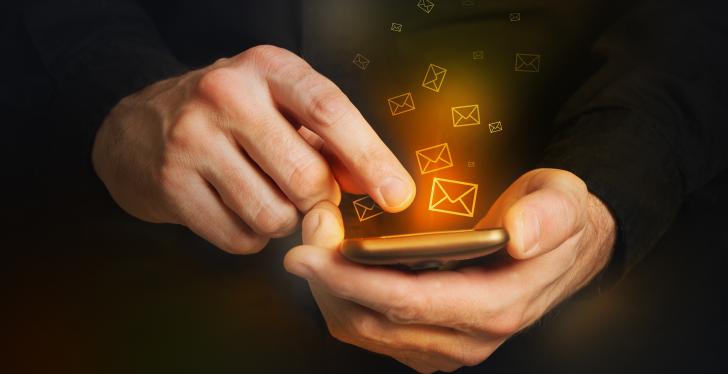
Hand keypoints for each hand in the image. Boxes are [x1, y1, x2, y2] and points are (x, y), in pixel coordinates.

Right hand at [92, 45, 414, 253]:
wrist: (138, 126)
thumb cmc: (229, 116)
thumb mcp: (280, 107)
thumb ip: (331, 142)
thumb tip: (379, 186)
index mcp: (267, 67)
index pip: (330, 112)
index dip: (370, 158)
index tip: (398, 197)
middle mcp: (226, 94)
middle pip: (307, 177)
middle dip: (317, 199)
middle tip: (303, 191)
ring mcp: (192, 139)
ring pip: (274, 215)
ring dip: (282, 220)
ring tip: (261, 193)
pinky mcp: (170, 183)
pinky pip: (239, 238)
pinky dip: (250, 236)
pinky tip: (234, 207)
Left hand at [285, 169, 615, 371]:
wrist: (565, 250)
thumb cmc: (556, 220)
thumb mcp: (564, 202)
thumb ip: (548, 216)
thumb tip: (520, 236)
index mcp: (498, 306)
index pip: (409, 303)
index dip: (352, 280)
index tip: (309, 254)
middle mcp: (470, 338)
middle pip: (376, 322)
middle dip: (328, 283)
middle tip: (302, 236)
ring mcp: (449, 345)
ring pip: (366, 332)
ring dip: (330, 293)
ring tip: (312, 247)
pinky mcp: (433, 343)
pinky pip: (372, 333)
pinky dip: (343, 302)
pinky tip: (334, 270)